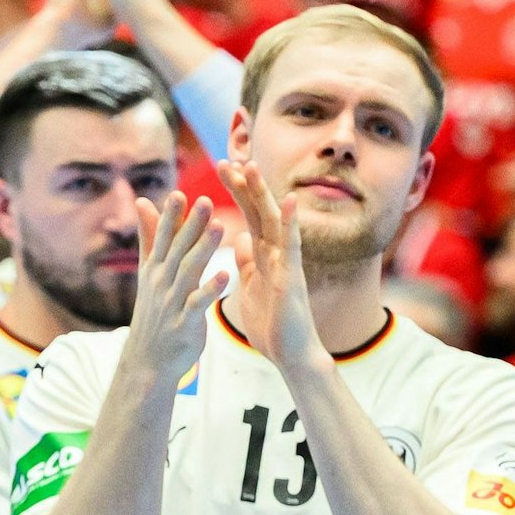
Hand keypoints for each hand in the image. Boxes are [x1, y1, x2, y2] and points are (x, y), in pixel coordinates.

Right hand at [123, 192, 226, 384]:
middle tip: (206, 200)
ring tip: (220, 226)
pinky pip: (199, 304)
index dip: (171, 217)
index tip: (180, 193)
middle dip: (191, 225)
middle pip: (178, 249)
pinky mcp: (185, 323)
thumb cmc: (155, 312)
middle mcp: (161, 283)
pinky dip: (211, 290)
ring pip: (189, 271)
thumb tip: (144, 203)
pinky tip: (226, 276)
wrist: (148, 360)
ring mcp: (172, 303)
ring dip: (204, 249)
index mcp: (155, 269)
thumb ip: (150, 238)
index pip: (163, 238)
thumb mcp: (149, 273)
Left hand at [221, 159, 318, 367]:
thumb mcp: (251, 287)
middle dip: (244, 185)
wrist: (291, 356)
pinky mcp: (292, 277)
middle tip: (226, 159)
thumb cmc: (272, 326)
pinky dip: (292, 222)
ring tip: (251, 167)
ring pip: (274, 221)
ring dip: (263, 194)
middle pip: (260, 211)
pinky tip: (291, 200)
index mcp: (264, 256)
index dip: (237, 191)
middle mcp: (278, 254)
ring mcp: (287, 263)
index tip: (222, 167)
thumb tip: (239, 240)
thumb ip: (247, 263)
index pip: (249, 216)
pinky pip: (292, 245)